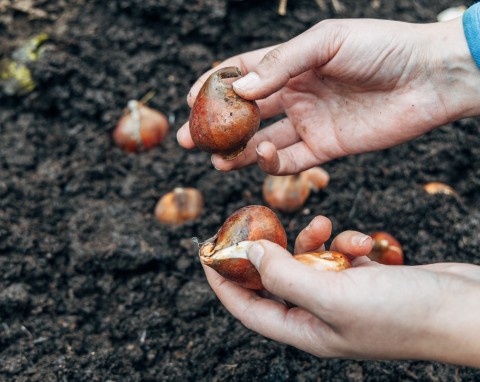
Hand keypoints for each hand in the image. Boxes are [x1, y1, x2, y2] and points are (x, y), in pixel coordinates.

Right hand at [179, 17, 479, 173]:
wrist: (428, 78)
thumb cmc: (381, 47)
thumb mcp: (326, 42)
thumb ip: (282, 64)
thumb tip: (241, 87)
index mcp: (294, 62)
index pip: (246, 72)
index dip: (217, 84)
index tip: (189, 97)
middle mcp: (298, 93)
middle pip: (248, 112)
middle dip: (218, 125)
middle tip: (189, 137)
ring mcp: (310, 122)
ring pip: (264, 140)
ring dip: (238, 150)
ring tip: (215, 159)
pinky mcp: (327, 148)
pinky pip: (292, 161)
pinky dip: (271, 163)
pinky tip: (255, 159)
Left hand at [202, 215, 479, 365]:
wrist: (463, 309)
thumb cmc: (402, 312)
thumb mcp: (333, 294)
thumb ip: (284, 276)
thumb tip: (249, 255)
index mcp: (305, 330)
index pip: (247, 308)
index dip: (222, 282)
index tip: (204, 253)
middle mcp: (319, 316)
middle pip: (275, 281)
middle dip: (269, 252)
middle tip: (257, 223)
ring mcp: (343, 297)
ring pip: (310, 261)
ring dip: (314, 239)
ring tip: (325, 224)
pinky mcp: (364, 278)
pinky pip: (339, 254)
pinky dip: (344, 240)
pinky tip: (363, 239)